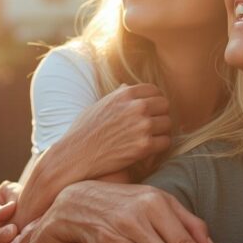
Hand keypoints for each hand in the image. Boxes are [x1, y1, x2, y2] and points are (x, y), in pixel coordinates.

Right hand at [14, 83, 172, 225]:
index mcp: (125, 94)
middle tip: (153, 127)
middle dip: (160, 115)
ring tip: (150, 139)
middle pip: (165, 106)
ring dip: (161, 132)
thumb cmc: (83, 131)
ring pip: (168, 124)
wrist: (75, 156)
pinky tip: (149, 150)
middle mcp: (136, 107)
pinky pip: (165, 142)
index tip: (152, 111)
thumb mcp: (98, 105)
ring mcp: (142, 126)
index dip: (155, 101)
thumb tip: (127, 86)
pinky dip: (159, 147)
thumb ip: (116, 95)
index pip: (155, 91)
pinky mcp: (144, 146)